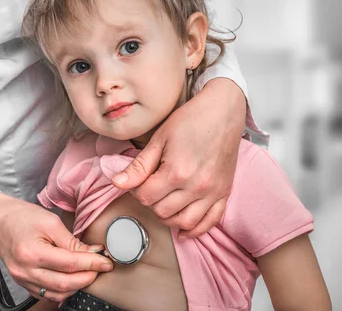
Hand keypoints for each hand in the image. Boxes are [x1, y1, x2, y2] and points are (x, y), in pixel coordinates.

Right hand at [0, 193, 112, 302]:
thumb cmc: (20, 216)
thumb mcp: (50, 222)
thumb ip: (72, 241)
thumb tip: (93, 253)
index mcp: (32, 252)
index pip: (70, 264)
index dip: (92, 264)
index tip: (106, 262)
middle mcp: (25, 270)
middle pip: (65, 284)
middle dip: (88, 278)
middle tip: (100, 268)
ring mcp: (22, 278)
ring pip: (57, 293)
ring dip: (76, 286)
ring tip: (88, 272)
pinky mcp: (22, 282)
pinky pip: (46, 294)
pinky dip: (62, 289)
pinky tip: (72, 279)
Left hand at [111, 78, 245, 238]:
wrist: (223, 111)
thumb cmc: (189, 120)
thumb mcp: (158, 139)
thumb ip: (138, 166)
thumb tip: (116, 183)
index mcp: (176, 172)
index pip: (145, 197)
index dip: (136, 190)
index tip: (139, 180)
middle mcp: (196, 186)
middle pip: (163, 211)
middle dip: (151, 202)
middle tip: (150, 187)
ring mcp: (213, 192)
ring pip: (184, 222)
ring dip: (169, 218)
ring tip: (163, 204)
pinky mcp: (225, 193)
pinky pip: (210, 222)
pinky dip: (196, 230)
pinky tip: (184, 230)